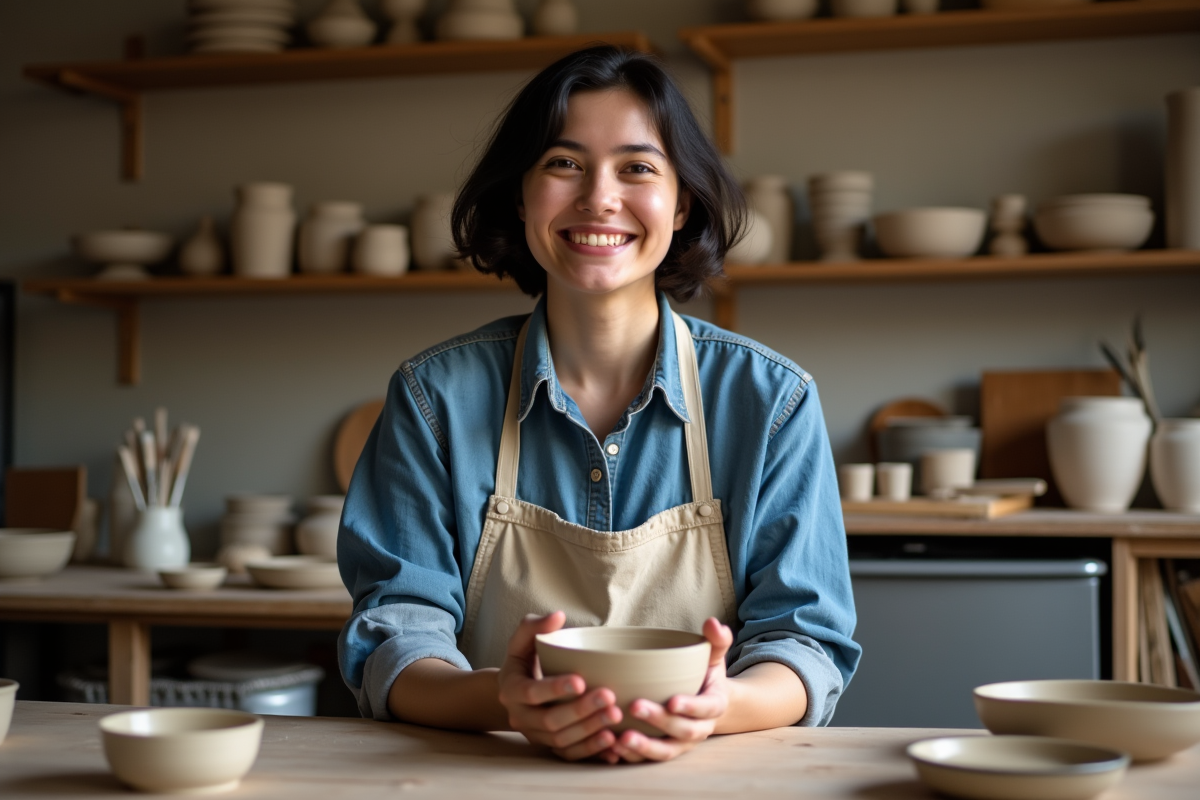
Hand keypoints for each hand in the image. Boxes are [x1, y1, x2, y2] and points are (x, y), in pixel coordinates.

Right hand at [496, 611, 623, 761]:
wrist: (517, 692)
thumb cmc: (525, 660)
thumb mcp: (522, 640)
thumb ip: (535, 626)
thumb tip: (558, 616)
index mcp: (511, 690)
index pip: (531, 692)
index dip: (555, 688)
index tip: (581, 680)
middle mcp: (520, 717)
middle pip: (550, 721)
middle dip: (580, 710)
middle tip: (608, 696)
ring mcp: (535, 735)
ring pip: (561, 741)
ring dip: (590, 731)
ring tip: (616, 716)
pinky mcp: (549, 747)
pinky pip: (570, 755)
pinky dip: (591, 751)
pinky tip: (612, 742)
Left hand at [609, 617, 733, 762]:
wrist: (707, 703)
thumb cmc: (706, 675)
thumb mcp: (714, 656)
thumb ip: (715, 640)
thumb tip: (713, 622)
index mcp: (714, 705)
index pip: (706, 709)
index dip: (691, 707)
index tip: (672, 701)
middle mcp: (700, 730)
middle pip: (683, 731)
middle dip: (659, 722)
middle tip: (635, 707)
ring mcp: (681, 744)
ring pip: (665, 752)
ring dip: (644, 748)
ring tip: (621, 739)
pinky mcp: (663, 750)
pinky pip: (648, 759)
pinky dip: (631, 756)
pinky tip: (611, 748)